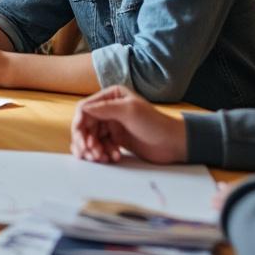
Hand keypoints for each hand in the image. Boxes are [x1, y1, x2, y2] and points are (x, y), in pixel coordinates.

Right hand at [70, 85, 187, 164]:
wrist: (174, 143)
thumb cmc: (156, 123)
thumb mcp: (129, 111)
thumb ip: (105, 108)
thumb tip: (83, 109)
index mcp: (111, 96)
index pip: (85, 109)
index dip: (80, 124)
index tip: (81, 138)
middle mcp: (108, 109)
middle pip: (86, 125)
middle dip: (86, 140)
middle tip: (89, 153)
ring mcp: (111, 125)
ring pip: (91, 137)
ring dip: (93, 149)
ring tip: (101, 158)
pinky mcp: (116, 139)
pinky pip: (100, 146)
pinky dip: (103, 153)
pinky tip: (113, 157)